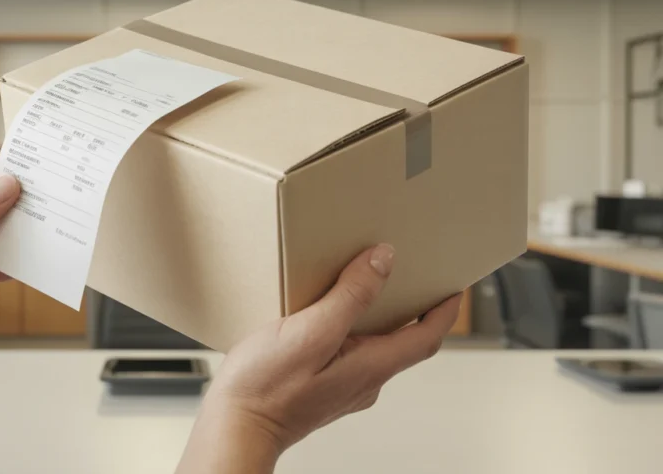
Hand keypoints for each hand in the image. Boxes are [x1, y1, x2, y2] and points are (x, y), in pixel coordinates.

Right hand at [177, 245, 462, 472]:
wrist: (234, 427)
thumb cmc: (267, 387)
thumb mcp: (312, 330)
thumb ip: (351, 295)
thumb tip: (383, 260)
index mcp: (371, 367)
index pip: (426, 337)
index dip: (444, 310)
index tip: (454, 286)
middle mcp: (363, 382)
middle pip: (403, 342)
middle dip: (413, 309)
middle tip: (413, 277)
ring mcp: (342, 388)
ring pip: (374, 347)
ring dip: (378, 318)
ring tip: (366, 287)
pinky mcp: (320, 388)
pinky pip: (348, 353)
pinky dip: (349, 330)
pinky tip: (324, 316)